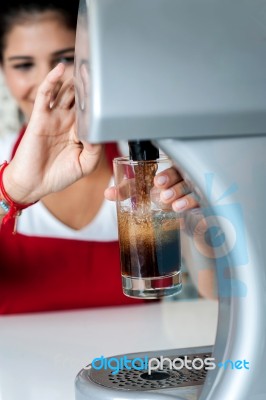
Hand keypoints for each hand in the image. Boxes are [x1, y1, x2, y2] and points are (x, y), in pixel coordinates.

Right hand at [3, 63, 101, 203]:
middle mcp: (68, 122)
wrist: (34, 183)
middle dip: (89, 86)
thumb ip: (95, 149)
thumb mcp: (85, 166)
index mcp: (80, 132)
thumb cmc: (58, 176)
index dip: (100, 101)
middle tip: (99, 71)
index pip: (92, 112)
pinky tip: (60, 69)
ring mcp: (54, 117)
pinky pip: (45, 94)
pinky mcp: (39, 116)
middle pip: (80, 98)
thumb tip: (98, 131)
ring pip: (65, 92)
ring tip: (85, 66)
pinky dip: (52, 80)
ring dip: (74, 80)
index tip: (111, 89)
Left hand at [104, 166, 197, 210]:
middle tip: (162, 195)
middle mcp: (187, 181)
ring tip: (173, 205)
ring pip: (193, 190)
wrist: (185, 224)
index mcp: (173, 174)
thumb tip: (108, 193)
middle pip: (184, 178)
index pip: (171, 170)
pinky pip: (203, 205)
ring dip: (182, 197)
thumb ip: (129, 191)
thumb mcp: (145, 195)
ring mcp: (197, 193)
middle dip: (173, 185)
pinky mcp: (204, 206)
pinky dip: (194, 208)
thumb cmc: (165, 204)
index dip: (166, 175)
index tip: (156, 182)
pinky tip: (185, 213)